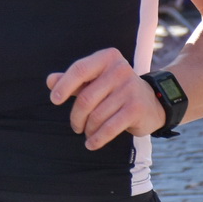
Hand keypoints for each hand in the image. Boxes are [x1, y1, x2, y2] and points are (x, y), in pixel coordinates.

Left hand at [47, 48, 165, 150]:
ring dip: (87, 129)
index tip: (54, 100)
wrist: (152, 102)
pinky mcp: (136, 108)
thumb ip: (72, 80)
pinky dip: (97, 139)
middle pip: (86, 98)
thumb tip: (50, 81)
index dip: (64, 86)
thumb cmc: (115, 90)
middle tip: (75, 126)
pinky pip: (109, 127)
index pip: (79, 69)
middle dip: (76, 116)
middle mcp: (120, 70)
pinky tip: (91, 144)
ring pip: (96, 115)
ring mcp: (130, 89)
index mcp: (107, 58)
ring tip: (87, 133)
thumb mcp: (95, 81)